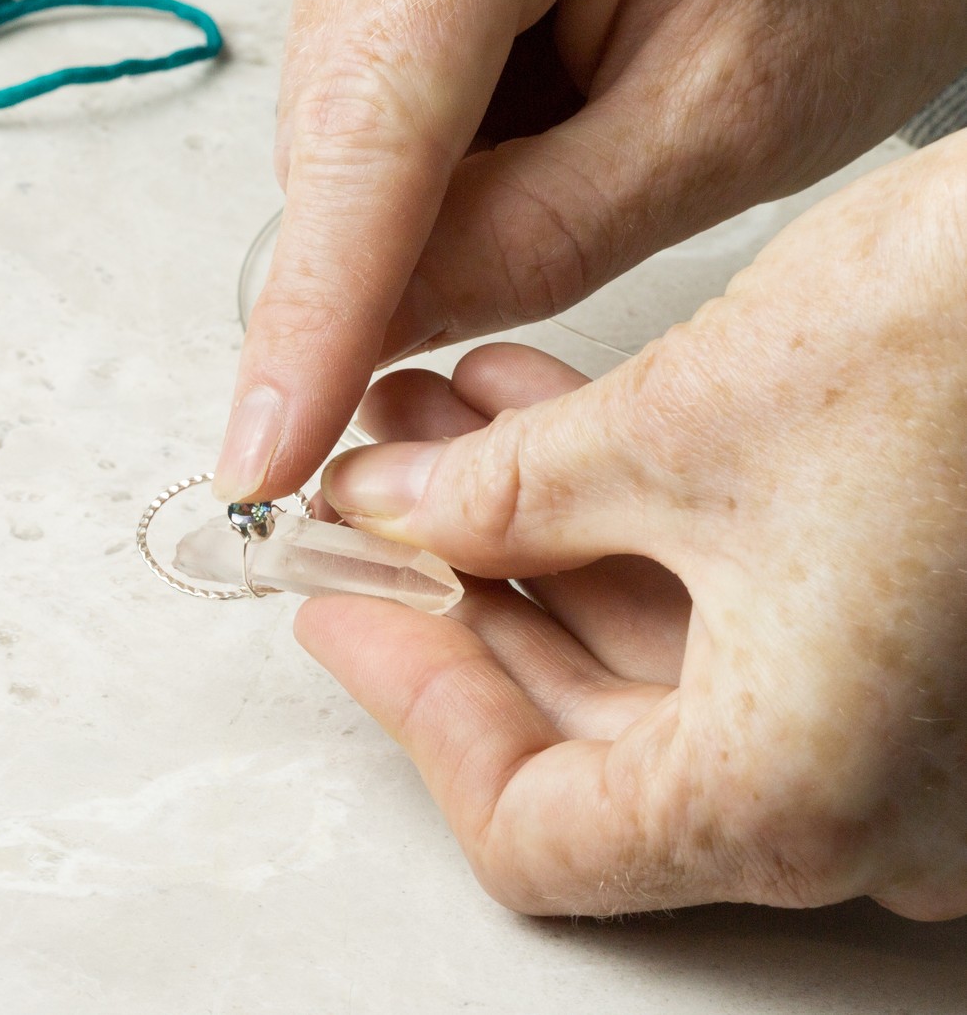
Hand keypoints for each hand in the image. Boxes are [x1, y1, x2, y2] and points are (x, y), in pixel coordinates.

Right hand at [215, 0, 966, 501]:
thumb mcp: (713, 138)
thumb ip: (523, 247)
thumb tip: (368, 329)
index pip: (371, 129)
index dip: (314, 312)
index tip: (262, 451)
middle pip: (333, 125)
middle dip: (391, 248)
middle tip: (532, 257)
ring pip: (330, 113)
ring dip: (419, 184)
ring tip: (572, 129)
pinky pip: (346, 76)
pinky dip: (419, 138)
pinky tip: (523, 98)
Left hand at [298, 135, 966, 917]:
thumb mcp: (672, 428)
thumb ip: (496, 495)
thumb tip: (383, 511)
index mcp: (804, 797)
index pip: (537, 829)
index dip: (415, 705)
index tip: (339, 604)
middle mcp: (871, 798)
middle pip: (584, 743)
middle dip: (458, 596)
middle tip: (370, 505)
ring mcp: (903, 722)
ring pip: (653, 659)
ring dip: (525, 536)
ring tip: (429, 428)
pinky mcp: (910, 631)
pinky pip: (731, 608)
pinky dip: (620, 519)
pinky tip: (533, 418)